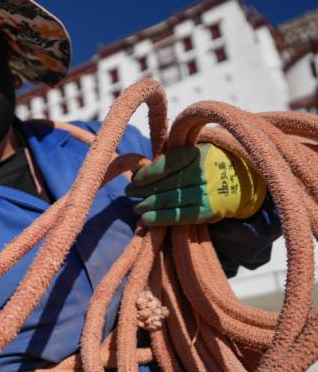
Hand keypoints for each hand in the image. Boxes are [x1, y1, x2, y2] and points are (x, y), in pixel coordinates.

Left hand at [125, 143, 265, 225]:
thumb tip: (139, 172)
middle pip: (165, 184)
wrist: (243, 180)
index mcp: (197, 154)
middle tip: (128, 193)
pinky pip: (179, 216)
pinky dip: (159, 218)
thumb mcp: (195, 151)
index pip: (168, 164)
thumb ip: (170, 158)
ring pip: (169, 200)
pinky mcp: (207, 211)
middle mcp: (202, 173)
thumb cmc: (208, 164)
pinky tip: (145, 219)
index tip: (135, 179)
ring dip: (147, 205)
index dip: (148, 173)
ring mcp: (206, 193)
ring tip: (135, 207)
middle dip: (142, 190)